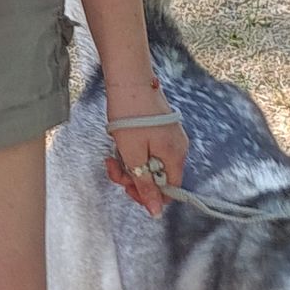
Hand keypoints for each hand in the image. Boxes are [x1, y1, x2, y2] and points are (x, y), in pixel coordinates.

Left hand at [106, 85, 187, 217]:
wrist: (128, 76)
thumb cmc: (130, 114)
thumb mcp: (133, 156)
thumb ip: (145, 185)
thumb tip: (156, 212)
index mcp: (175, 156)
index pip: (169, 191)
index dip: (148, 196)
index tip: (128, 189)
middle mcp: (177, 148)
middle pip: (158, 178)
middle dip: (134, 179)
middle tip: (114, 169)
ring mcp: (169, 137)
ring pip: (150, 165)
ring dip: (130, 166)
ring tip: (111, 156)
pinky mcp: (160, 129)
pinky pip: (149, 151)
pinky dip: (133, 153)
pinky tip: (119, 144)